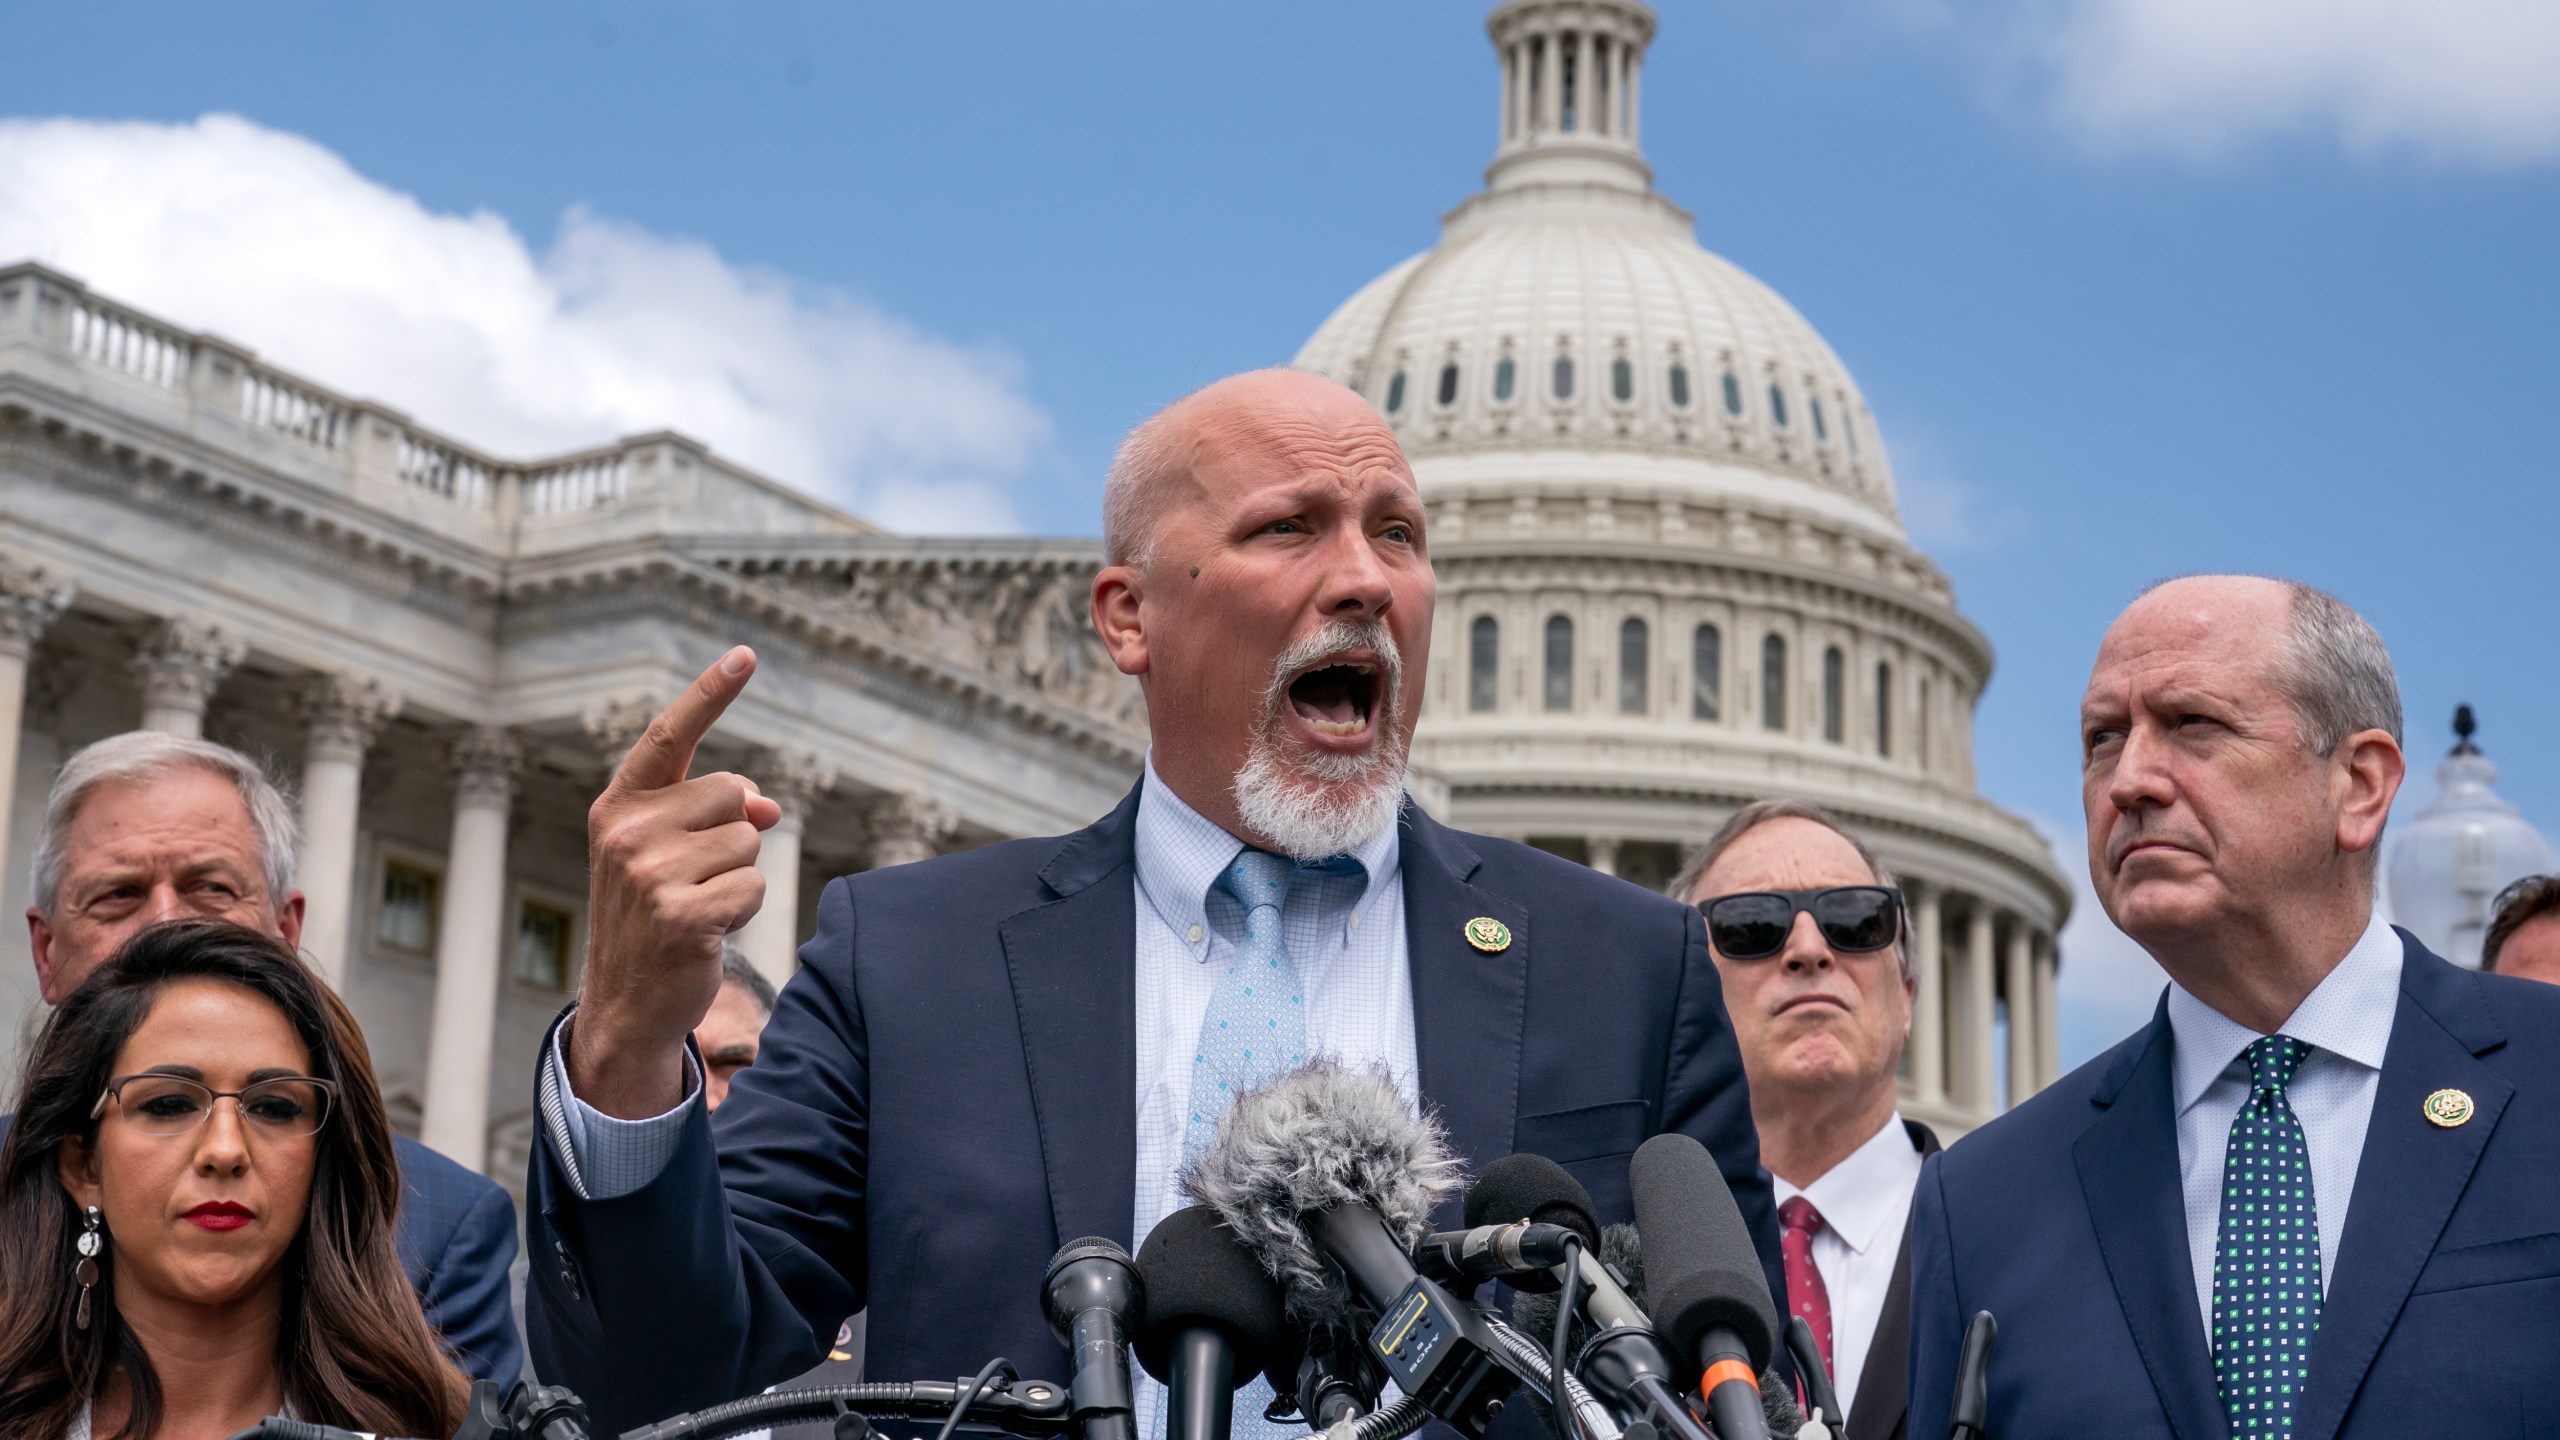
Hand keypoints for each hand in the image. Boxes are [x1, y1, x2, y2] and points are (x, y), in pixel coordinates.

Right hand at [569, 646, 783, 1117]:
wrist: (627, 1002)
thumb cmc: (657, 916)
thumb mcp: (672, 854)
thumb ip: (713, 814)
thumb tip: (769, 807)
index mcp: (618, 806)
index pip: (669, 736)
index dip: (710, 692)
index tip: (746, 653)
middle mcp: (626, 832)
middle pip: (732, 795)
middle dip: (732, 835)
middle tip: (695, 879)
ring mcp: (650, 874)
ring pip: (749, 841)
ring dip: (739, 877)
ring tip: (698, 906)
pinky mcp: (682, 915)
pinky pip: (755, 885)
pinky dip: (745, 910)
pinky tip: (707, 932)